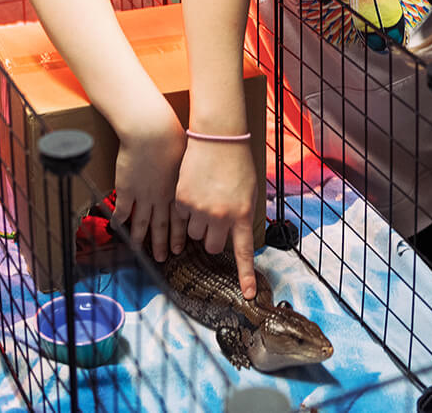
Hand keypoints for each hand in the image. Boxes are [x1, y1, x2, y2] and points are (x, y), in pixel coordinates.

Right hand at [109, 97, 186, 262]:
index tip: (180, 248)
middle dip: (162, 244)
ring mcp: (143, 195)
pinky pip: (122, 210)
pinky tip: (117, 229)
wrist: (153, 133)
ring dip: (140, 239)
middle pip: (162, 226)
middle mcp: (162, 197)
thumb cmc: (174, 138)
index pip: (180, 219)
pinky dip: (119, 221)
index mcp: (179, 190)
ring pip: (141, 222)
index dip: (179, 235)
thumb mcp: (189, 158)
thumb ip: (190, 172)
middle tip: (163, 258)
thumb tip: (198, 178)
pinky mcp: (127, 189)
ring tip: (139, 250)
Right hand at [173, 136, 257, 297]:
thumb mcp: (250, 190)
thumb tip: (237, 232)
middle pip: (211, 246)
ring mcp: (199, 210)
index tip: (249, 295)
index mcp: (240, 214)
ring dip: (197, 224)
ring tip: (204, 200)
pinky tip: (193, 190)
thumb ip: (243, 214)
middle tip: (215, 219)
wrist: (218, 137)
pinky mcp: (182, 200)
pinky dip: (186, 209)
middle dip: (212, 237)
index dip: (245, 276)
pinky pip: (181, 217)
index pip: (243, 252)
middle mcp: (220, 216)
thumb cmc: (238, 163)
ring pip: (193, 234)